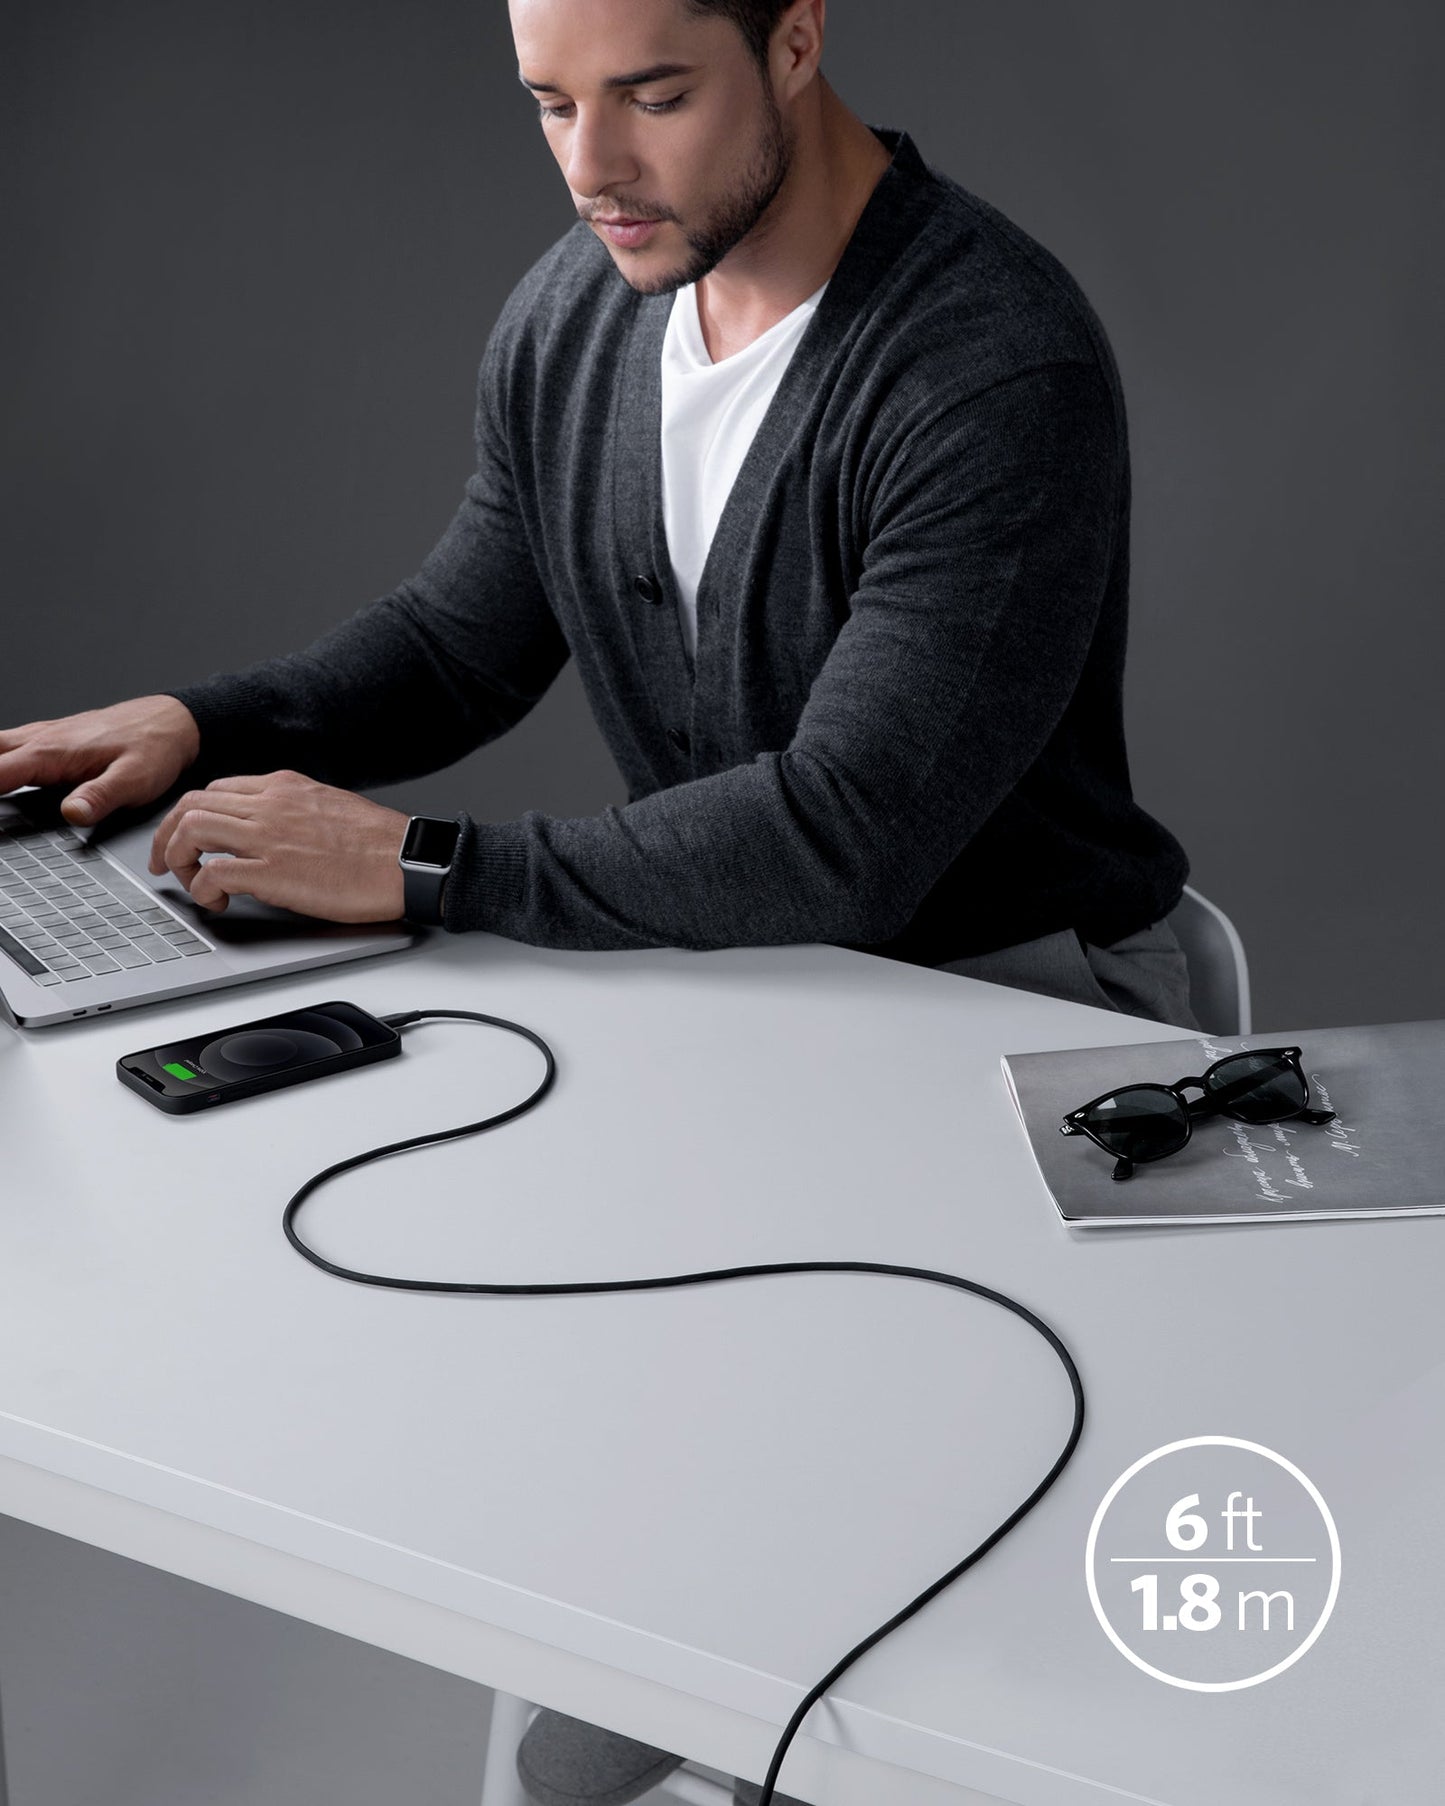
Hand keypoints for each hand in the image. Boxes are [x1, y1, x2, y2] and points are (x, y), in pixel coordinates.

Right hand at [0, 695, 201, 824]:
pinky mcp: (50, 739)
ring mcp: (43, 737)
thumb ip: (100, 796)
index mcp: (51, 752)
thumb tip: (71, 814)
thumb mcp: (134, 779)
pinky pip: (7, 746)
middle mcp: (40, 740)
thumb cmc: (155, 746)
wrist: (173, 721)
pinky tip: (0, 772)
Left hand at [147, 770, 410, 921]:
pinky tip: (217, 902)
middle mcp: (268, 804)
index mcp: (283, 786)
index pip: (215, 790)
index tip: (187, 838)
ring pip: (190, 831)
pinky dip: (203, 889)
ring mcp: (267, 836)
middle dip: (167, 835)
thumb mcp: (327, 805)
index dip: (191, 816)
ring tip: (188, 882)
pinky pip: (213, 873)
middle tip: (165, 861)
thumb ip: (291, 810)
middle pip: (190, 805)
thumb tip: (269, 829)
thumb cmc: (378, 844)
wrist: (406, 862)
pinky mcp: (271, 871)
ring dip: (178, 859)